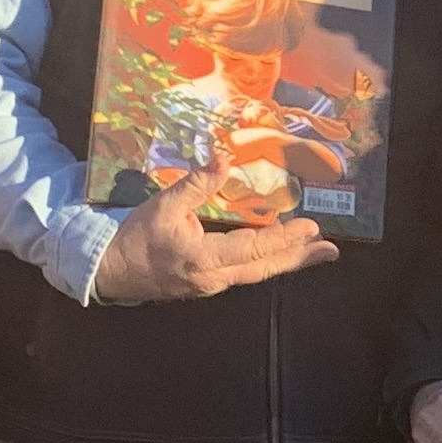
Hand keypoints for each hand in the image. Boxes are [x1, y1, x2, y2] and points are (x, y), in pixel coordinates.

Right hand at [88, 173, 337, 303]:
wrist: (110, 270)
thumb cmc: (136, 236)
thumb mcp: (164, 205)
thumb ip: (197, 184)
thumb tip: (223, 158)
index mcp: (203, 258)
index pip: (253, 248)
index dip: (284, 238)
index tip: (311, 228)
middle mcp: (213, 277)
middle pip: (264, 268)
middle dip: (299, 257)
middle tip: (330, 249)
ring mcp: (212, 284)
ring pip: (257, 273)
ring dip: (288, 261)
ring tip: (317, 252)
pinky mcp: (209, 284)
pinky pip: (246, 273)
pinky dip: (268, 262)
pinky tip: (282, 254)